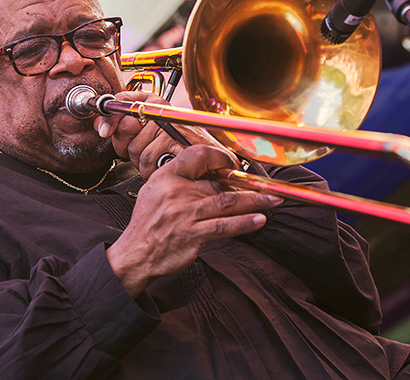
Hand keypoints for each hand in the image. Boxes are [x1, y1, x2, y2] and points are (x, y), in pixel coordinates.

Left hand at [93, 90, 227, 177]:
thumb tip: (101, 126)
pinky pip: (149, 160)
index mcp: (153, 100)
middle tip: (141, 149)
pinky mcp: (176, 142)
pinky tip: (163, 163)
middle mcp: (163, 108)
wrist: (211, 160)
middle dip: (125, 147)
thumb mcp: (145, 130)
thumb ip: (118, 122)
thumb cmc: (175, 146)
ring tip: (157, 158)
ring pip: (135, 151)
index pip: (120, 102)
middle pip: (124, 129)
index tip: (105, 130)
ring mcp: (170, 124)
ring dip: (141, 163)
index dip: (109, 121)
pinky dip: (152, 170)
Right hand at [106, 145, 282, 297]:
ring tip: (273, 199)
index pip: (197, 155)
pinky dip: (244, 223)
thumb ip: (180, 178)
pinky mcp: (193, 235)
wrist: (136, 253)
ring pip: (227, 202)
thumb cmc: (148, 223)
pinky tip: (259, 220)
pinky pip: (224, 227)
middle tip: (267, 184)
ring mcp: (185, 214)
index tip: (233, 163)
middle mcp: (177, 193)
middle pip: (218, 182)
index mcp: (166, 177)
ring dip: (254, 201)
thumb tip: (210, 171)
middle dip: (246, 183)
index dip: (219, 156)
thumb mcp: (155, 189)